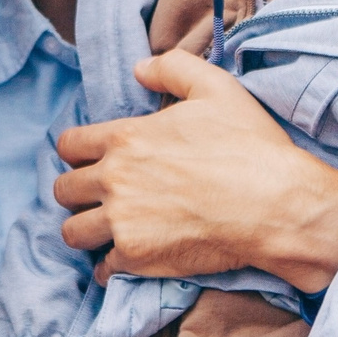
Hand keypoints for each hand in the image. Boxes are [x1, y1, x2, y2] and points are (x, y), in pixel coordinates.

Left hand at [54, 50, 337, 293]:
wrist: (274, 204)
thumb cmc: (249, 145)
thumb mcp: (216, 87)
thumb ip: (173, 68)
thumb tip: (140, 68)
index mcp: (126, 138)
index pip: (69, 145)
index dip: (77, 152)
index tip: (92, 160)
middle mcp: (114, 178)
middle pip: (63, 190)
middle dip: (77, 192)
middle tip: (100, 197)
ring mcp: (121, 221)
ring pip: (72, 232)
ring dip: (86, 230)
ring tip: (106, 231)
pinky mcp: (136, 256)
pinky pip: (103, 269)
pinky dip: (112, 267)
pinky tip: (127, 261)